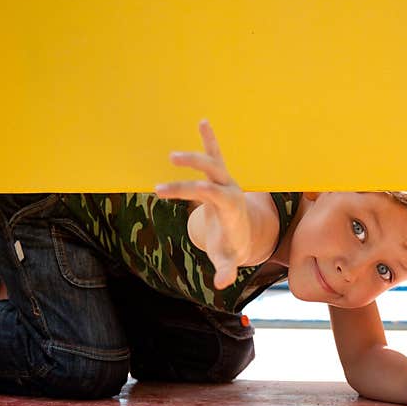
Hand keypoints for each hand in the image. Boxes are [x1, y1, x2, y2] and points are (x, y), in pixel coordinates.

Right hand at [155, 120, 250, 289]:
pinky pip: (216, 155)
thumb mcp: (227, 259)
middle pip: (210, 174)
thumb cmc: (231, 247)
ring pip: (213, 162)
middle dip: (188, 173)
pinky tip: (203, 121)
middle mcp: (230, 189)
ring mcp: (226, 181)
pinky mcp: (221, 176)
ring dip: (195, 156)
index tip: (160, 191)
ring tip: (173, 155)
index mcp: (231, 207)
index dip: (185, 190)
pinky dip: (210, 139)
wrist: (246, 234)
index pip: (209, 193)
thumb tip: (223, 283)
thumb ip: (226, 269)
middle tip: (164, 175)